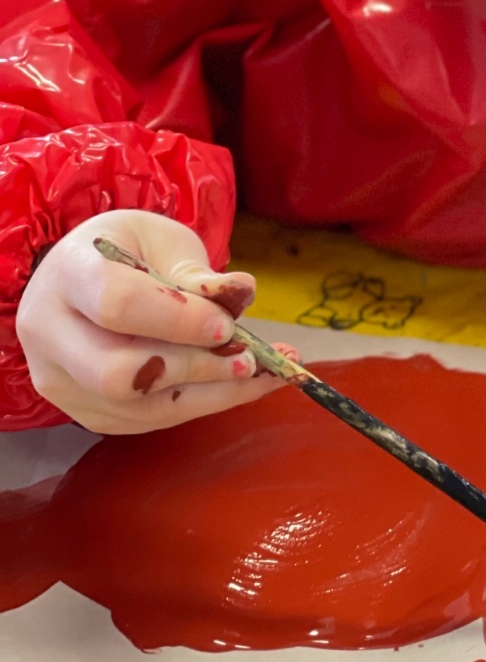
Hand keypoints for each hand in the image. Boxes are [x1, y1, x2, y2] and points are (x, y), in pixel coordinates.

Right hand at [16, 209, 288, 432]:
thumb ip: (196, 271)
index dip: (177, 321)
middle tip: (248, 356)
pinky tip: (244, 385)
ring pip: (134, 407)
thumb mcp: (162, 240)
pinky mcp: (83, 410)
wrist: (85, 275)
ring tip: (261, 372)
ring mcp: (59, 380)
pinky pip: (146, 420)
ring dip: (207, 393)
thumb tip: (242, 292)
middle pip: (116, 373)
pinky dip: (202, 404)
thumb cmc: (129, 249)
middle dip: (192, 368)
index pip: (117, 305)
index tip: (226, 325)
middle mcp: (48, 333)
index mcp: (68, 273)